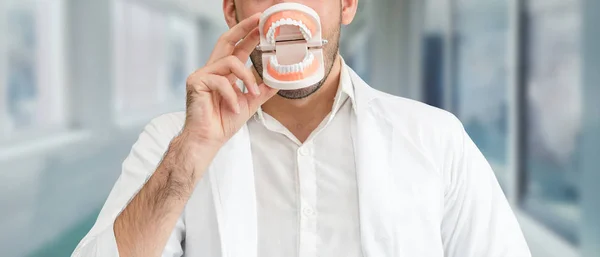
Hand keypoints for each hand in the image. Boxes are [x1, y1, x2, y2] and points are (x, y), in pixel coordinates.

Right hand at [183, 13, 277, 147]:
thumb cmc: (223, 122)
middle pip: (227, 40)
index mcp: (224, 73)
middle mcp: (212, 70)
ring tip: (252, 94)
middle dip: (243, 29)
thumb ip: (262, 89)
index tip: (262, 25)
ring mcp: (202, 74)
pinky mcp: (196, 82)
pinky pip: (221, 82)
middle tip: (259, 22)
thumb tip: (279, 80)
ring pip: (230, 62)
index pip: (237, 48)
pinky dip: (232, 96)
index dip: (249, 35)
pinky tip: (234, 108)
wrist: (209, 139)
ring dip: (246, 77)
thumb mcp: (250, 103)